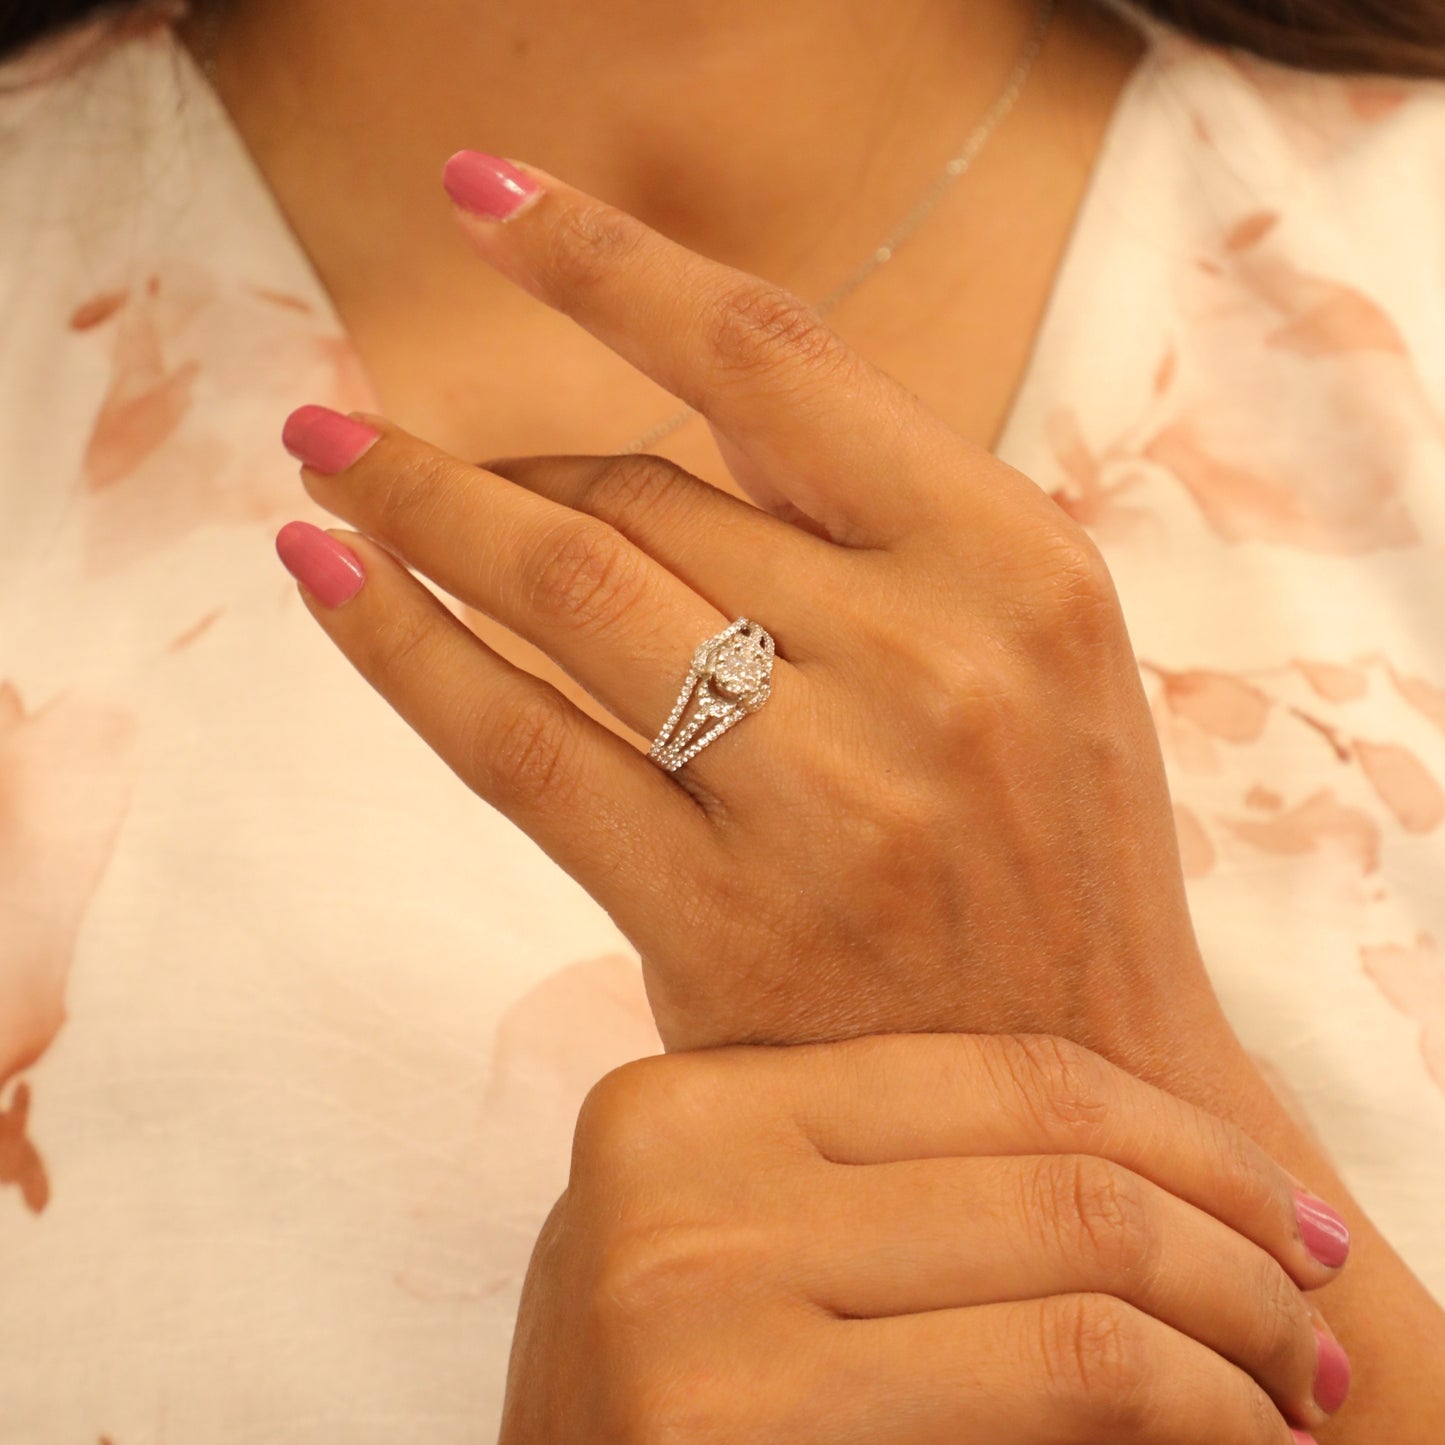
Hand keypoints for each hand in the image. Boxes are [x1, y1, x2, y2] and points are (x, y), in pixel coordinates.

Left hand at [279, 152, 1210, 1067]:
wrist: (1076, 1092)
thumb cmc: (1046, 857)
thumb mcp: (1031, 655)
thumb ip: (876, 523)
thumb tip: (680, 403)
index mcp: (1020, 565)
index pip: (777, 358)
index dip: (610, 260)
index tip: (481, 191)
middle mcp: (932, 659)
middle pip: (648, 490)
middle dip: (507, 456)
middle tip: (397, 444)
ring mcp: (827, 797)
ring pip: (572, 592)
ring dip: (424, 511)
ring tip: (328, 465)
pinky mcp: (723, 920)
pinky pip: (523, 748)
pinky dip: (407, 652)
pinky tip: (330, 577)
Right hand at [501, 1032, 1348, 1441]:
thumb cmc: (668, 1411)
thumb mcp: (730, 1252)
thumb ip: (878, 1184)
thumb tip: (1165, 1184)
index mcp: (683, 1103)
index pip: (1003, 1077)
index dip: (1185, 1142)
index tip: (1284, 1217)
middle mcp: (678, 1184)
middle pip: (1061, 1186)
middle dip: (1240, 1263)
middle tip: (1321, 1331)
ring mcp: (695, 1318)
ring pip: (1083, 1315)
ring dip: (1234, 1363)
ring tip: (1295, 1405)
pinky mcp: (731, 1436)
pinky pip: (1051, 1402)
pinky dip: (1178, 1428)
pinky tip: (1220, 1443)